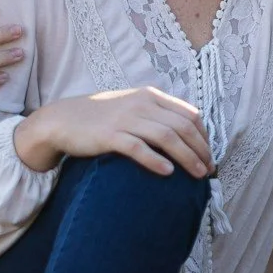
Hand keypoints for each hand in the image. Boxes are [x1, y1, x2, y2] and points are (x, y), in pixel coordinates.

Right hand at [16, 86, 213, 177]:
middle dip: (201, 150)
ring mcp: (125, 119)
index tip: (209, 156)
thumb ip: (157, 115)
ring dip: (187, 158)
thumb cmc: (101, 117)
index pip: (190, 114)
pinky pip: (138, 148)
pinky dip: (155, 160)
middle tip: (208, 170)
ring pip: (167, 137)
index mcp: (151, 96)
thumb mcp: (132, 107)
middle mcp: (141, 105)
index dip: (204, 137)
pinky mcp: (109, 136)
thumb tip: (185, 134)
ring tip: (197, 175)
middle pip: (183, 127)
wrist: (63, 120)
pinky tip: (167, 172)